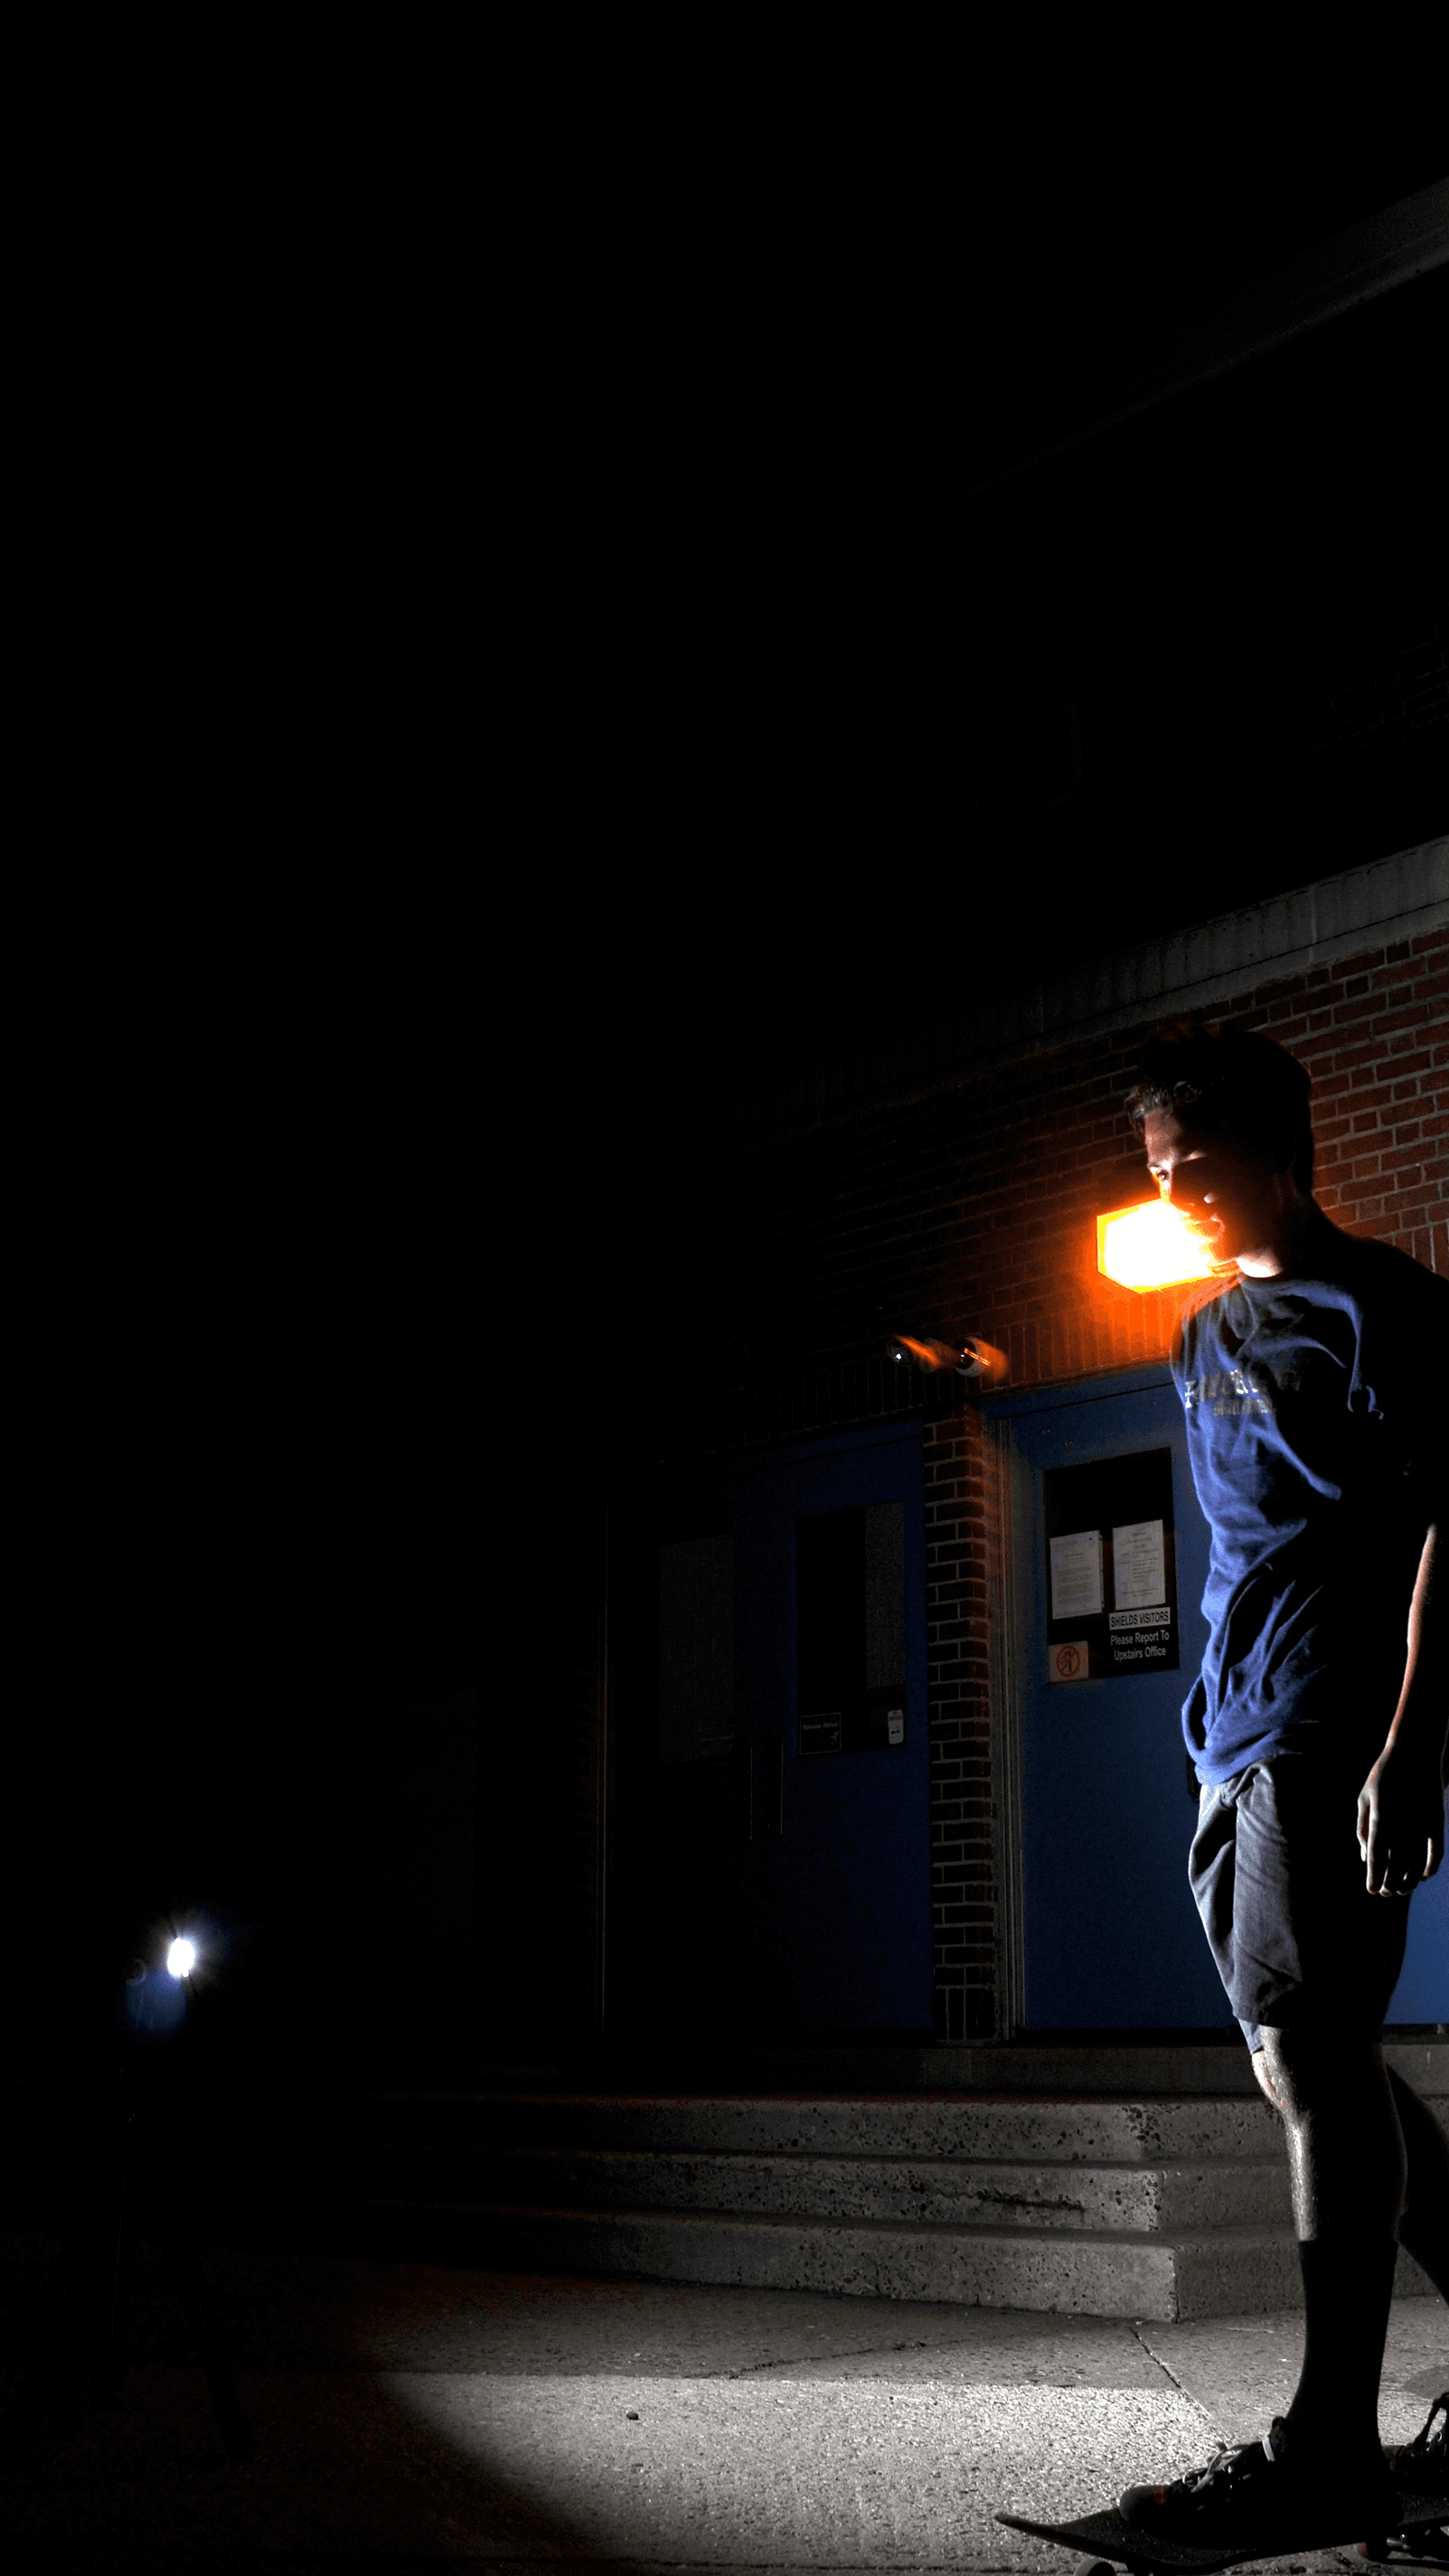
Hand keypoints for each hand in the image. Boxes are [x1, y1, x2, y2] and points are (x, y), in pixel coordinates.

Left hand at [1357, 1746, 1445, 1896]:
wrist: (1414, 1752)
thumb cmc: (1383, 1776)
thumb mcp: (1365, 1798)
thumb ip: (1362, 1829)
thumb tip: (1365, 1859)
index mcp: (1381, 1817)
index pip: (1377, 1858)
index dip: (1374, 1878)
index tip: (1371, 1891)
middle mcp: (1403, 1824)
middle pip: (1397, 1865)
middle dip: (1390, 1884)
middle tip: (1385, 1894)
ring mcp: (1422, 1823)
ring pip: (1417, 1863)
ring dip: (1409, 1881)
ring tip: (1401, 1890)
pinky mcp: (1437, 1821)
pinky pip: (1436, 1853)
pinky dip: (1429, 1868)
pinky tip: (1422, 1877)